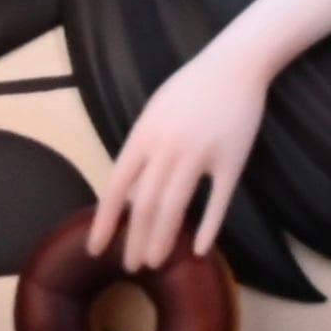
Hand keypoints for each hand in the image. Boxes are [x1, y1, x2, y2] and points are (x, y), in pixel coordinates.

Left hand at [87, 52, 266, 272]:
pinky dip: (208, 227)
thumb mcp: (155, 112)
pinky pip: (218, 201)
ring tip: (155, 263)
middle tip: (131, 266)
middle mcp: (168, 147)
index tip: (95, 248)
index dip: (105, 220)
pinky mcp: (232, 161)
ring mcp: (201, 154)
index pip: (117, 185)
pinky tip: (199, 250)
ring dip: (162, 239)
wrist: (234, 64)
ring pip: (175, 206)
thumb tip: (131, 194)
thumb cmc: (190, 88)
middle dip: (135, 239)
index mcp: (145, 134)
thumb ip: (142, 150)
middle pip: (145, 203)